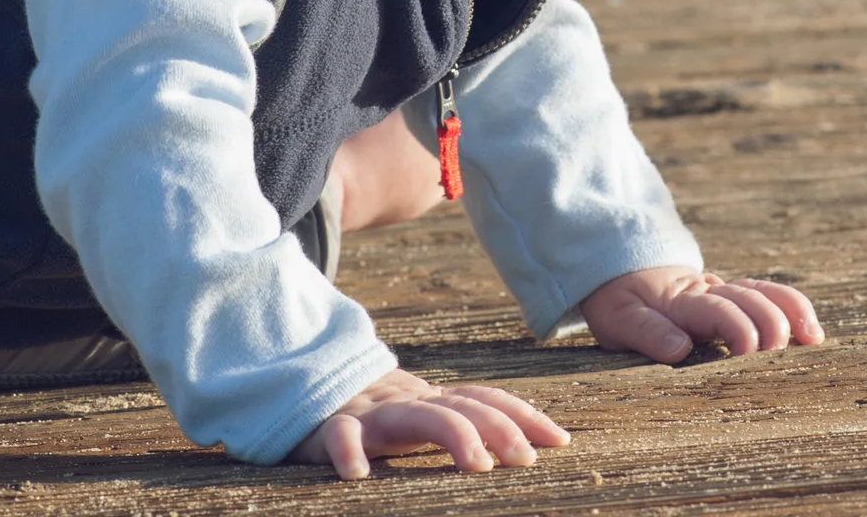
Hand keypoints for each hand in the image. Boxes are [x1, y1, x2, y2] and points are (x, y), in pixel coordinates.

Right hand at [291, 367, 568, 479]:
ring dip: (452, 435)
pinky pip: (339, 437)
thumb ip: (461, 425)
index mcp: (434, 400)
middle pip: (461, 407)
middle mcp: (409, 401)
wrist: (306, 390)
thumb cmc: (376, 418)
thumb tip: (525, 449)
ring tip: (478, 465)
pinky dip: (348, 453)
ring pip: (415, 417)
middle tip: (526, 459)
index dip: (524, 416)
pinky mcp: (329, 428)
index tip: (560, 440)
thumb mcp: (422, 418)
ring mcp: (371, 413)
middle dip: (499, 429)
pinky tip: (358, 475)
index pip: (486, 400)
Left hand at [580, 265, 823, 363]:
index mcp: (681, 300)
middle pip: (751, 299)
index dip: (739, 329)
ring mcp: (726, 290)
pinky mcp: (736, 295)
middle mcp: (710, 290)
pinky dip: (794, 308)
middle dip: (772, 324)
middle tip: (780, 356)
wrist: (623, 268)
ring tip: (812, 338)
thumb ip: (647, 331)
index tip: (751, 353)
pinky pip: (770, 294)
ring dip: (792, 311)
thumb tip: (679, 349)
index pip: (718, 310)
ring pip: (766, 292)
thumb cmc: (621, 302)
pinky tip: (811, 332)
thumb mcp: (618, 318)